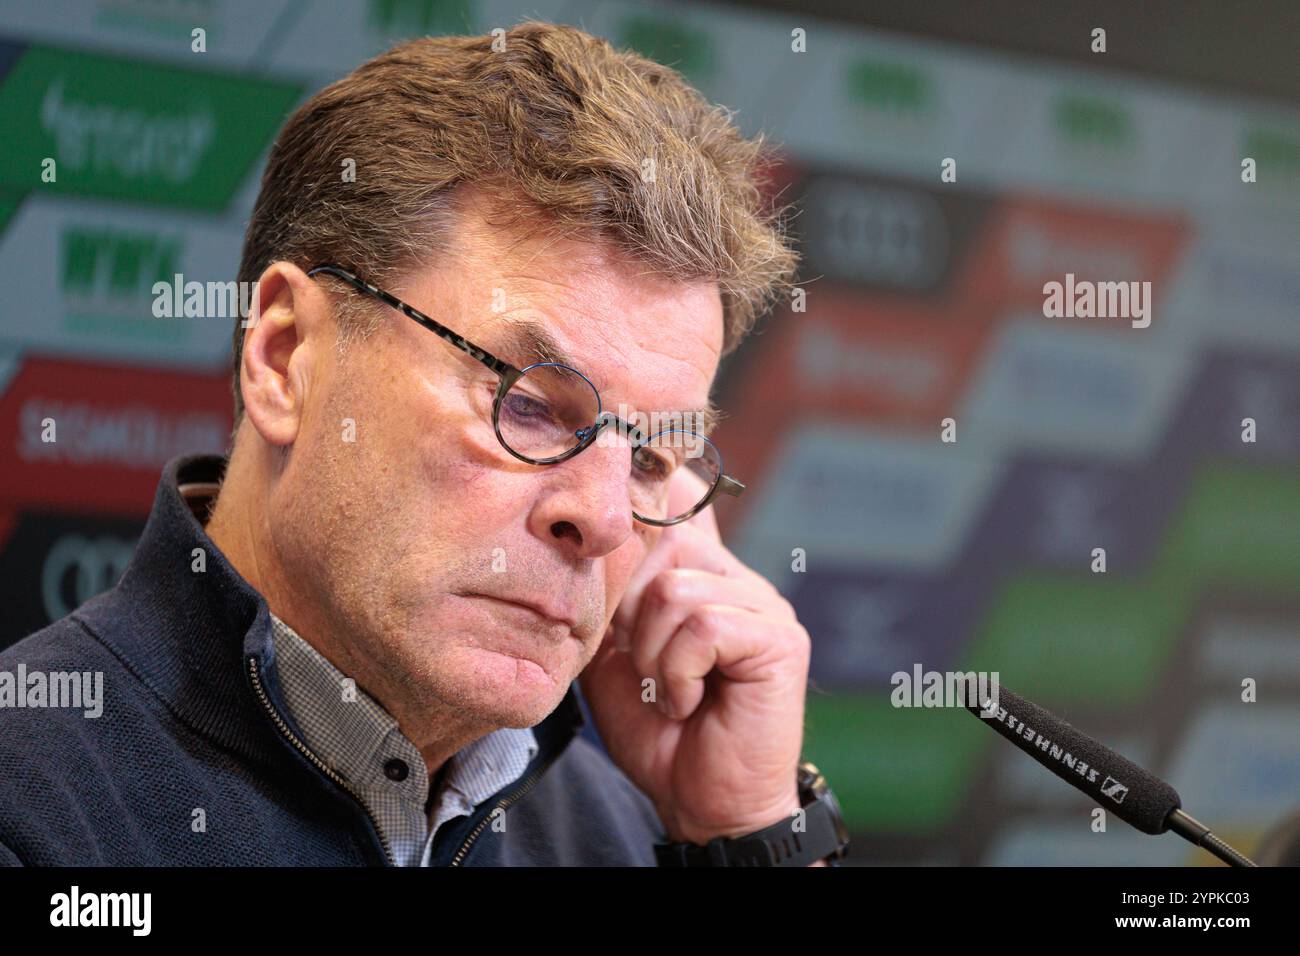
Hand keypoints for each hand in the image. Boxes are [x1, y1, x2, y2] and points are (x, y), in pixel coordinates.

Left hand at [579, 468, 811, 846]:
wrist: (702, 803)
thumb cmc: (659, 734)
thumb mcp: (613, 658)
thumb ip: (607, 603)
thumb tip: (585, 553)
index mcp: (707, 579)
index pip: (662, 522)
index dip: (624, 565)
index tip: (616, 630)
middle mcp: (742, 583)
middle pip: (665, 544)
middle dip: (631, 611)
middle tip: (642, 666)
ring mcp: (766, 608)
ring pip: (677, 591)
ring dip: (654, 654)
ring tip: (669, 691)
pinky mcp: (781, 641)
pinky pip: (704, 627)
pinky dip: (679, 672)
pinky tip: (688, 702)